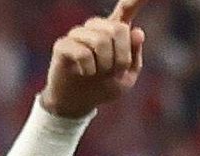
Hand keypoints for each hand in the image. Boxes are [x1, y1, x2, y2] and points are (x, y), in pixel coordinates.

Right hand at [41, 0, 144, 120]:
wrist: (79, 102)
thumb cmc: (104, 86)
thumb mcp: (127, 75)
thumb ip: (134, 55)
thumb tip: (137, 31)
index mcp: (113, 34)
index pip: (125, 11)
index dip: (135, 0)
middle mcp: (95, 29)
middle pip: (118, 29)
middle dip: (122, 57)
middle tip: (113, 71)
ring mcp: (77, 35)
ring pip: (101, 40)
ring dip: (105, 64)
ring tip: (97, 72)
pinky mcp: (62, 45)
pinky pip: (83, 53)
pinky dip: (89, 69)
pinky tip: (83, 73)